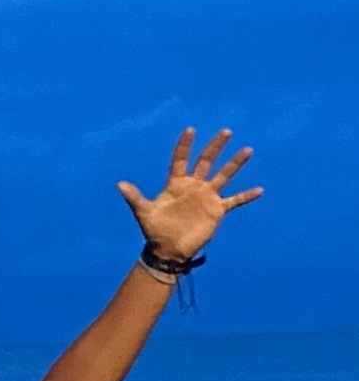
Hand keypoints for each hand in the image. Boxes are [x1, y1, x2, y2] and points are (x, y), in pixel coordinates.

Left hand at [118, 127, 260, 260]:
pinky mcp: (217, 210)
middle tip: (225, 131)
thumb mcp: (144, 213)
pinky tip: (260, 190)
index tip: (190, 129)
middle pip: (206, 161)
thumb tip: (119, 184)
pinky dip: (246, 196)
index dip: (184, 146)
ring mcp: (207, 197)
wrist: (168, 250)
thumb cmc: (154, 231)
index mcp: (176, 184)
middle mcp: (194, 187)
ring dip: (235, 164)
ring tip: (247, 150)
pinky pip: (235, 201)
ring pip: (224, 175)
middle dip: (215, 147)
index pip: (181, 160)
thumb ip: (135, 197)